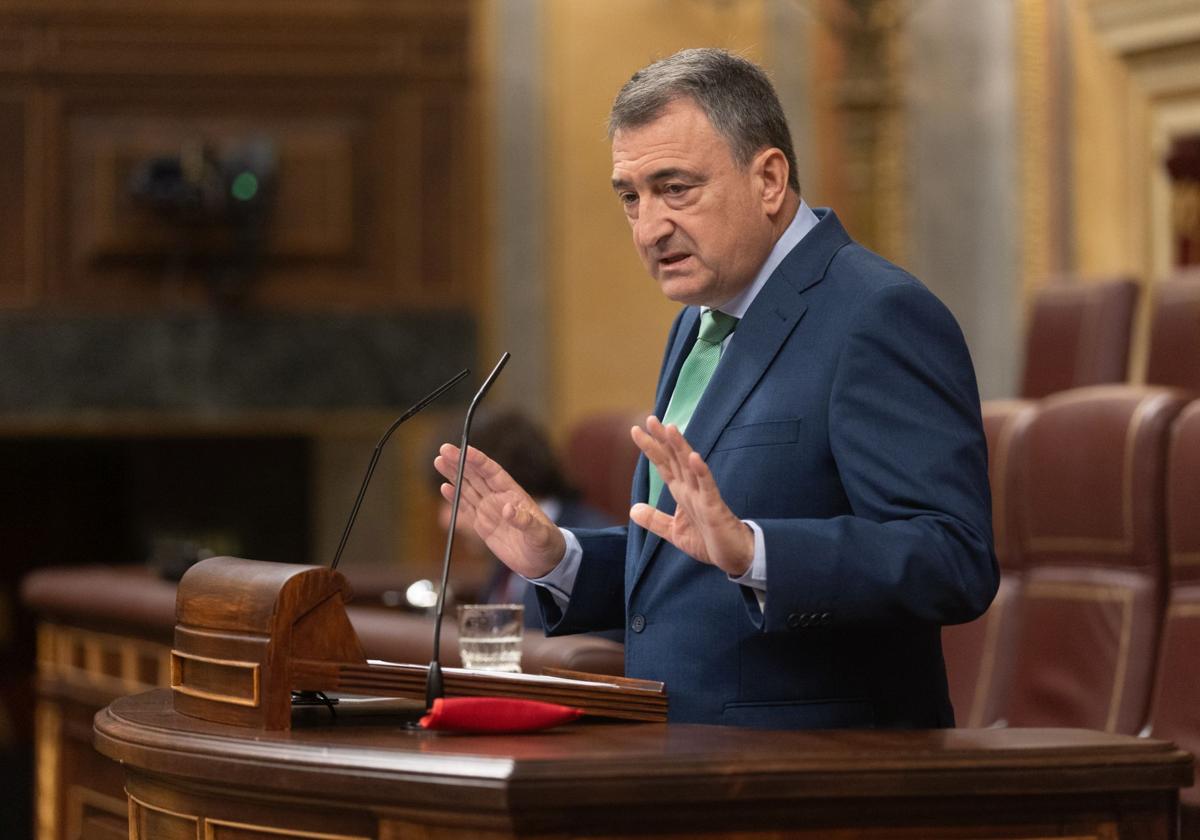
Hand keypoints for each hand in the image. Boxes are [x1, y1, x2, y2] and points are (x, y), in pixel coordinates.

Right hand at [433, 443, 566, 578]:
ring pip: (468, 488)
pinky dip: (455, 498)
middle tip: (443, 449)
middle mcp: (499, 498)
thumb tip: (508, 509)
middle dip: (460, 462)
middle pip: (476, 475)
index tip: (464, 449)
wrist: (543, 562)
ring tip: (439, 461)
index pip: (493, 472)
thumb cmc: (546, 544)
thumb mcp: (539, 533)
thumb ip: (525, 521)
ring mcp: (490, 511)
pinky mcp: (483, 525)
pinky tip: (445, 487)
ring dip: (454, 475)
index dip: (478, 460)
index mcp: (513, 494)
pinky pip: (466, 508)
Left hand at [629, 416, 753, 576]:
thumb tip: (633, 510)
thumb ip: (655, 520)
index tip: (636, 430)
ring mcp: (703, 495)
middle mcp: (691, 489)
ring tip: (670, 429)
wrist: (733, 556)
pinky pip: (708, 486)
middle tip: (650, 419)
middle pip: (674, 458)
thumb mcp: (674, 532)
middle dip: (662, 439)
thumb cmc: (708, 541)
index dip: (651, 447)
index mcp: (681, 492)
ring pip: (690, 466)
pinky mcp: (714, 506)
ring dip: (681, 447)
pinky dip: (701, 471)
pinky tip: (695, 458)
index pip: (663, 464)